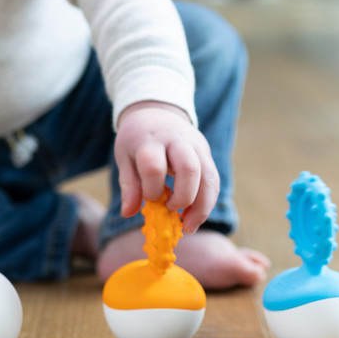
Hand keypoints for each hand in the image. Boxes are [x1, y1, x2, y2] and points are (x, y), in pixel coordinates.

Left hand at [114, 101, 219, 232]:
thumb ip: (129, 185)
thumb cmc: (137, 139)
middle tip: (172, 214)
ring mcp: (195, 145)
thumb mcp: (125, 157)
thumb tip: (128, 213)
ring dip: (202, 206)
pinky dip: (208, 201)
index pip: (154, 166)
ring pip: (209, 176)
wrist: (155, 111)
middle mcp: (176, 140)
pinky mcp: (206, 152)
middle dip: (184, 198)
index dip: (152, 189)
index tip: (149, 199)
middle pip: (190, 169)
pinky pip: (213, 179)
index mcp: (150, 140)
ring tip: (189, 226)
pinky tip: (195, 215)